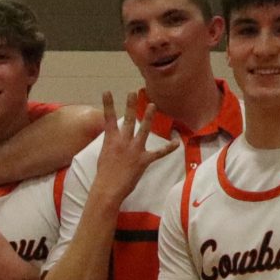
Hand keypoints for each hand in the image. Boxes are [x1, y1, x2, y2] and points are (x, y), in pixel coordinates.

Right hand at [87, 90, 175, 210]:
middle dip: (130, 105)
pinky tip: (176, 143)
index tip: (107, 91)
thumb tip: (114, 141)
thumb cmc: (104, 175)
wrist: (108, 188)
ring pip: (143, 130)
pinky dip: (168, 148)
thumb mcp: (104, 156)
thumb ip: (111, 145)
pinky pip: (159, 153)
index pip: (108, 118)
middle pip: (127, 120)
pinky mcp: (143, 160)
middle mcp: (123, 141)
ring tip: (152, 105)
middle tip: (133, 93)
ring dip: (148, 117)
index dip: (107, 104)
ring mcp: (134, 150)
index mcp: (110, 140)